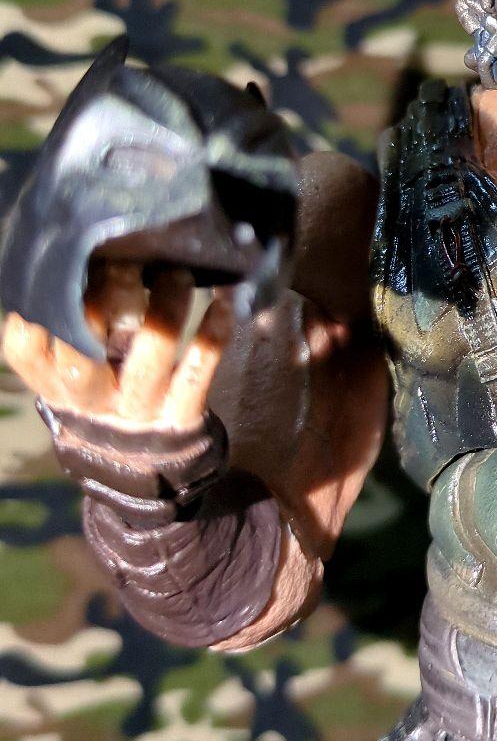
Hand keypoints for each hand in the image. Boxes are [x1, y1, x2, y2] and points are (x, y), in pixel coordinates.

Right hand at [2, 262, 233, 523]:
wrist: (141, 478)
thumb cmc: (103, 409)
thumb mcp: (70, 385)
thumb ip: (62, 343)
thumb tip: (68, 277)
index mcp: (57, 387)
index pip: (30, 354)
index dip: (35, 324)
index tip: (53, 283)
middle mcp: (94, 399)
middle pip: (89, 351)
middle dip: (109, 301)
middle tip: (128, 261)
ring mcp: (140, 409)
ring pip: (152, 353)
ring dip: (167, 308)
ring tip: (177, 274)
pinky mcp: (182, 416)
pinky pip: (200, 369)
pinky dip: (213, 334)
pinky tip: (222, 303)